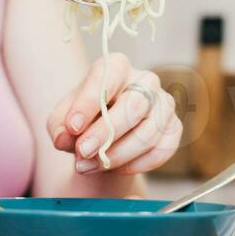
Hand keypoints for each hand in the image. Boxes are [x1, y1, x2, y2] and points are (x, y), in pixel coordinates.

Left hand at [47, 53, 180, 174]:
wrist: (106, 136)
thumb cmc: (85, 119)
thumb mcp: (63, 119)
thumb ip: (60, 126)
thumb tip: (65, 137)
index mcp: (116, 67)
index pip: (108, 77)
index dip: (89, 102)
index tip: (72, 127)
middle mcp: (145, 80)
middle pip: (133, 106)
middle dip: (106, 133)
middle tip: (83, 152)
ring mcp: (164, 104)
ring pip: (148, 132)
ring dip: (117, 155)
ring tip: (91, 166)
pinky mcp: (174, 128)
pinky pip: (161, 150)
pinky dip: (137, 164)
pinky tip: (116, 168)